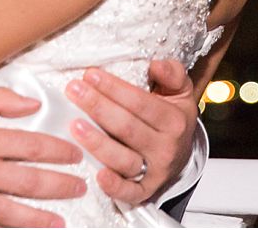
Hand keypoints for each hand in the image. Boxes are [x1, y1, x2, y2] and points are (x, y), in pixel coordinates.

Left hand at [65, 59, 198, 206]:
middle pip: (127, 127)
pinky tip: (97, 174)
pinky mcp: (146, 191)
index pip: (140, 103)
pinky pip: (130, 193)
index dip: (114, 88)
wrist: (183, 153)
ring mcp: (155, 171)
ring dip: (97, 143)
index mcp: (173, 120)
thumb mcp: (179, 91)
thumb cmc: (172, 117)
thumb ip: (171, 73)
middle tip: (73, 90)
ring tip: (74, 125)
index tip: (90, 74)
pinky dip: (114, 186)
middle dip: (98, 107)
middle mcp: (166, 147)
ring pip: (124, 159)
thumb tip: (156, 64)